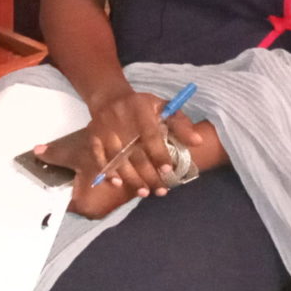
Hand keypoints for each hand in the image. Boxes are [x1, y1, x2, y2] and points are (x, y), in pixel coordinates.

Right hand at [61, 88, 180, 216]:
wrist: (110, 98)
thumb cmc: (142, 107)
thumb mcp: (163, 107)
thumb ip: (180, 124)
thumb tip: (198, 141)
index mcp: (140, 109)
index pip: (150, 135)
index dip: (159, 154)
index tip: (168, 171)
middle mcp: (120, 119)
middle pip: (134, 152)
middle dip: (148, 174)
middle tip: (161, 190)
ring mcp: (104, 129)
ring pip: (117, 159)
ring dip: (131, 178)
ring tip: (144, 192)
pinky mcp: (93, 137)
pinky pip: (98, 158)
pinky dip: (108, 172)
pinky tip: (118, 184)